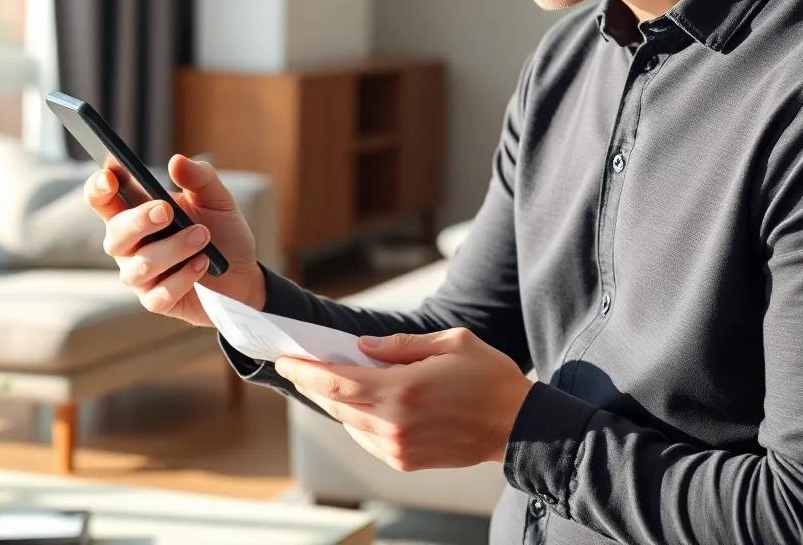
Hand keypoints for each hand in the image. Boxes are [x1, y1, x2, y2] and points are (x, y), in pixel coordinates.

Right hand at [85, 154, 264, 326]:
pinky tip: (203, 264)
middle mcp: (131, 246)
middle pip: (114, 235)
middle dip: (138, 221)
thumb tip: (176, 161)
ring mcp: (141, 276)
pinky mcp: (157, 301)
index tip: (108, 177)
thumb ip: (199, 178)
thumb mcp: (217, 199)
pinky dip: (183, 277)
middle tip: (167, 210)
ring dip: (173, 248)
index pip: (104, 201)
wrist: (244, 273)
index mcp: (137, 214)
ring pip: (139, 266)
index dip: (98, 189)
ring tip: (203, 235)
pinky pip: (158, 294)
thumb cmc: (222, 232)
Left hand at [274, 328, 533, 470]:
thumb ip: (400, 346)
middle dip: (314, 383)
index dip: (306, 371)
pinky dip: (356, 419)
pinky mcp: (406, 461)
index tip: (285, 360)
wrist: (517, 425)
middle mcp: (394, 424)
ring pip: (349, 423)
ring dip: (335, 401)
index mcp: (403, 390)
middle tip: (298, 365)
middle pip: (337, 404)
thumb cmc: (488, 377)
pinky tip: (359, 403)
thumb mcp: (450, 342)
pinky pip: (367, 439)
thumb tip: (362, 347)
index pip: (338, 382)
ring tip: (326, 379)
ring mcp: (399, 448)